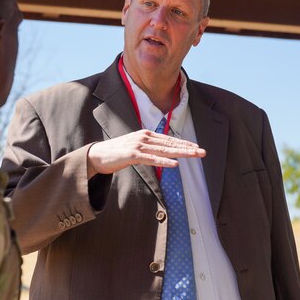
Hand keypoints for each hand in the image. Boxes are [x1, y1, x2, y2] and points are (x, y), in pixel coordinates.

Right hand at [87, 129, 205, 176]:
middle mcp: (144, 137)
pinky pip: (151, 159)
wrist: (96, 155)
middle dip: (187, 148)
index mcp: (145, 135)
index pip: (168, 140)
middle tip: (203, 152)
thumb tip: (159, 154)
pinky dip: (164, 162)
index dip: (183, 144)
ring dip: (181, 153)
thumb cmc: (115, 153)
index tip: (196, 147)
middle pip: (170, 144)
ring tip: (194, 155)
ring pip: (164, 150)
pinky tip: (175, 164)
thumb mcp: (134, 148)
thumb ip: (147, 149)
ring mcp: (138, 145)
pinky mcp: (132, 155)